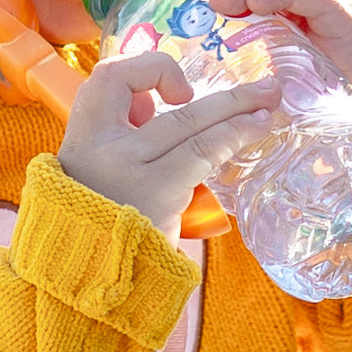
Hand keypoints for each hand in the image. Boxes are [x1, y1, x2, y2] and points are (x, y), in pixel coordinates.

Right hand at [56, 46, 280, 239]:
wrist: (88, 279)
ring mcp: (125, 166)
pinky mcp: (154, 190)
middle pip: (151, 91)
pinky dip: (234, 133)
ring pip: (187, 120)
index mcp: (81, 136)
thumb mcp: (97, 176)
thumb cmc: (103, 229)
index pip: (109, 77)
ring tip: (271, 101)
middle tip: (259, 86)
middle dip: (204, 85)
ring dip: (236, 106)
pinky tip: (257, 128)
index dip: (147, 72)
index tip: (177, 94)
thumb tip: (156, 106)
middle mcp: (97, 144)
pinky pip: (202, 149)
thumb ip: (122, 139)